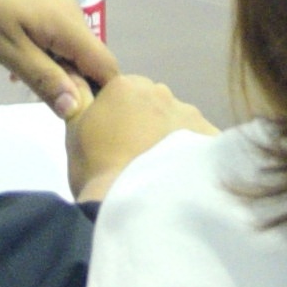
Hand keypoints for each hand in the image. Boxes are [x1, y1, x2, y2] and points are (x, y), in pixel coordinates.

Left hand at [0, 0, 118, 100]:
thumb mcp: (6, 51)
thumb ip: (43, 79)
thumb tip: (76, 108)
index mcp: (68, 24)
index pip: (107, 67)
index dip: (98, 94)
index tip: (73, 113)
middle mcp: (71, 8)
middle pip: (88, 57)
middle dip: (69, 80)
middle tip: (31, 92)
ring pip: (69, 43)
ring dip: (53, 64)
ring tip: (16, 72)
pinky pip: (55, 28)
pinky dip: (43, 46)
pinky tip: (13, 49)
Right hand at [61, 71, 213, 197]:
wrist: (139, 206)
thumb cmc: (97, 170)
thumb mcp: (73, 134)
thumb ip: (80, 102)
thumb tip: (79, 79)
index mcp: (127, 86)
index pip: (125, 91)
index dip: (120, 115)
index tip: (116, 140)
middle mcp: (163, 93)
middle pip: (155, 104)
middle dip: (148, 124)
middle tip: (137, 159)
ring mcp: (191, 116)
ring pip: (180, 124)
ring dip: (172, 140)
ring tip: (161, 173)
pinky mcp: (213, 140)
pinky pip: (201, 144)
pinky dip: (193, 157)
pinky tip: (183, 178)